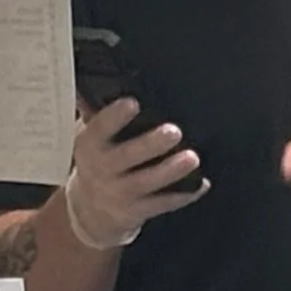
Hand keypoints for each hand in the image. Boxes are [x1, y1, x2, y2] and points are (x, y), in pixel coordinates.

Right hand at [64, 101, 206, 252]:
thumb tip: (99, 78)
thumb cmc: (97, 161)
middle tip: (173, 131)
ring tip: (192, 158)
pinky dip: (183, 195)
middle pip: (125, 157)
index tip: (132, 102)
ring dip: (170, 171)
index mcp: (90, 145)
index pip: (98, 129)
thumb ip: (96, 112)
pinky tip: (201, 184)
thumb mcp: (91, 137)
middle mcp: (102, 169)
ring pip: (145, 183)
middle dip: (150, 144)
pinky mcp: (135, 211)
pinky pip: (161, 204)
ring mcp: (119, 193)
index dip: (113, 117)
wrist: (89, 211)